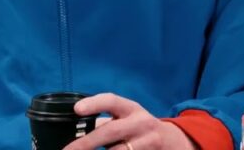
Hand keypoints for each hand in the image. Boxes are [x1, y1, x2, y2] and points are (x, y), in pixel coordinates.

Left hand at [62, 93, 197, 149]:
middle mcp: (141, 122)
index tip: (77, 109)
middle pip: (112, 131)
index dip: (95, 103)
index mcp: (131, 109)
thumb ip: (104, 123)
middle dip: (86, 143)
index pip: (112, 101)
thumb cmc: (138, 128)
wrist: (172, 142)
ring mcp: (148, 141)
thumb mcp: (126, 119)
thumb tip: (72, 130)